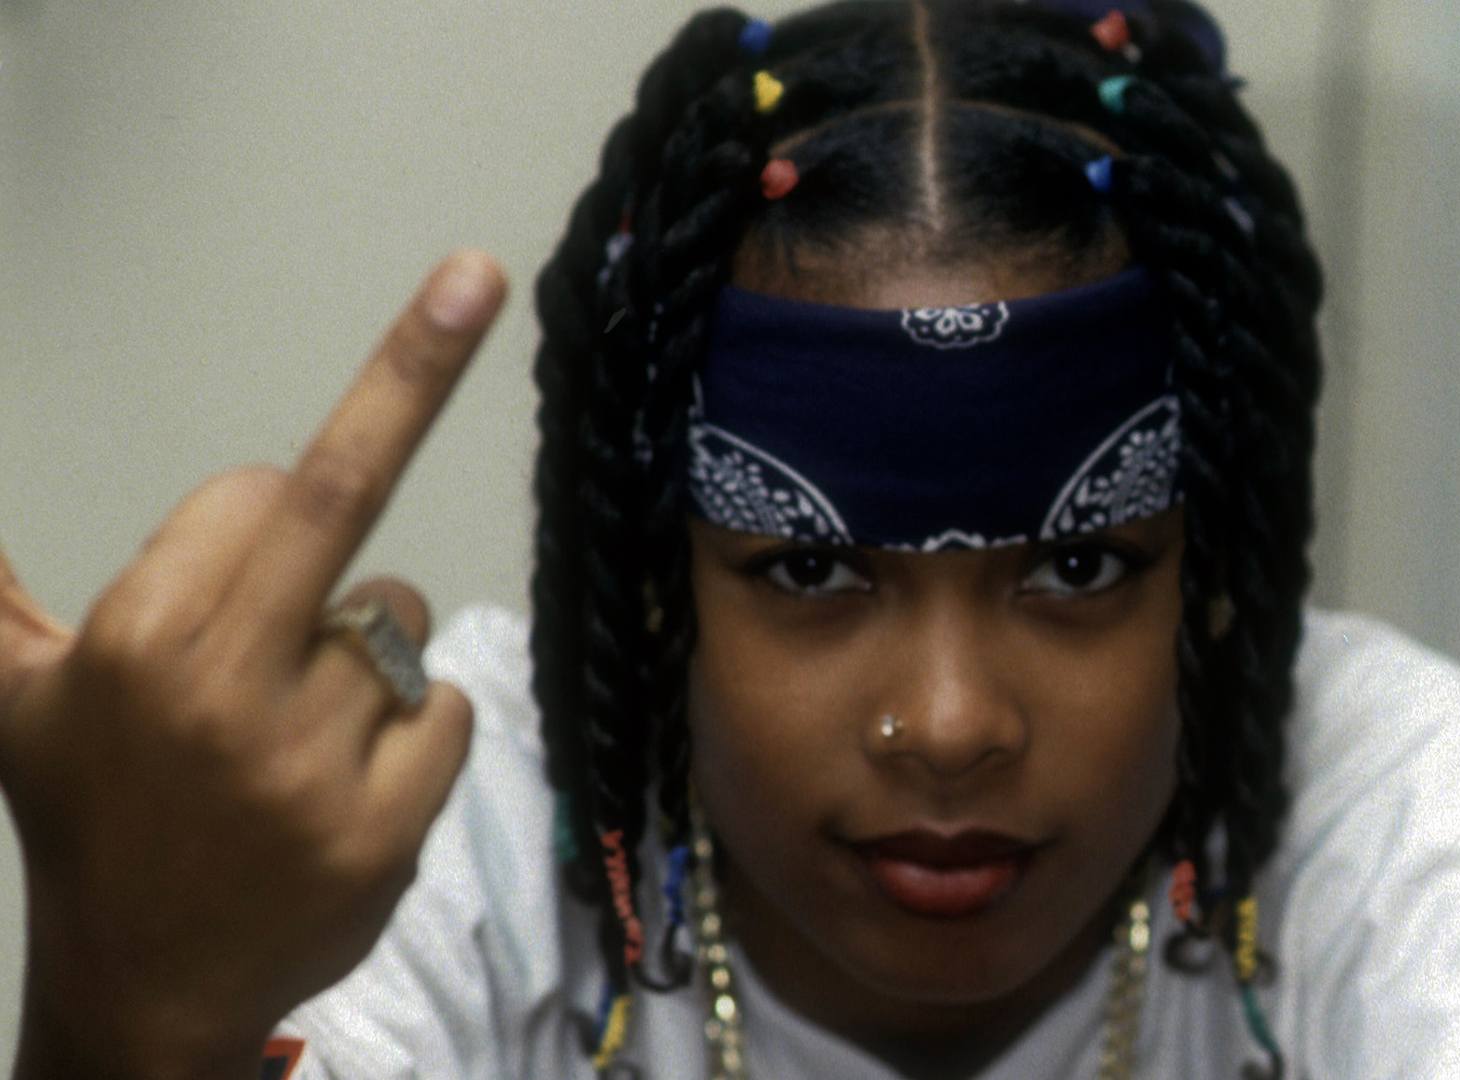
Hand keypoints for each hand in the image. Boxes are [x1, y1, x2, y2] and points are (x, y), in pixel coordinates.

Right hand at [0, 252, 507, 1079]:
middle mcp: (221, 688)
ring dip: (372, 655)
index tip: (243, 558)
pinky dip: (421, 730)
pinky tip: (353, 784)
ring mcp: (310, 763)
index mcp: (138, 637)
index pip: (265, 489)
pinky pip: (449, 708)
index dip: (263, 512)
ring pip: (402, 622)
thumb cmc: (92, 820)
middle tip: (474, 274)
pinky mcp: (386, 828)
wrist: (148, 985)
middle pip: (344, 504)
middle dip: (414, 373)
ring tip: (300, 733)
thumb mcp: (15, 696)